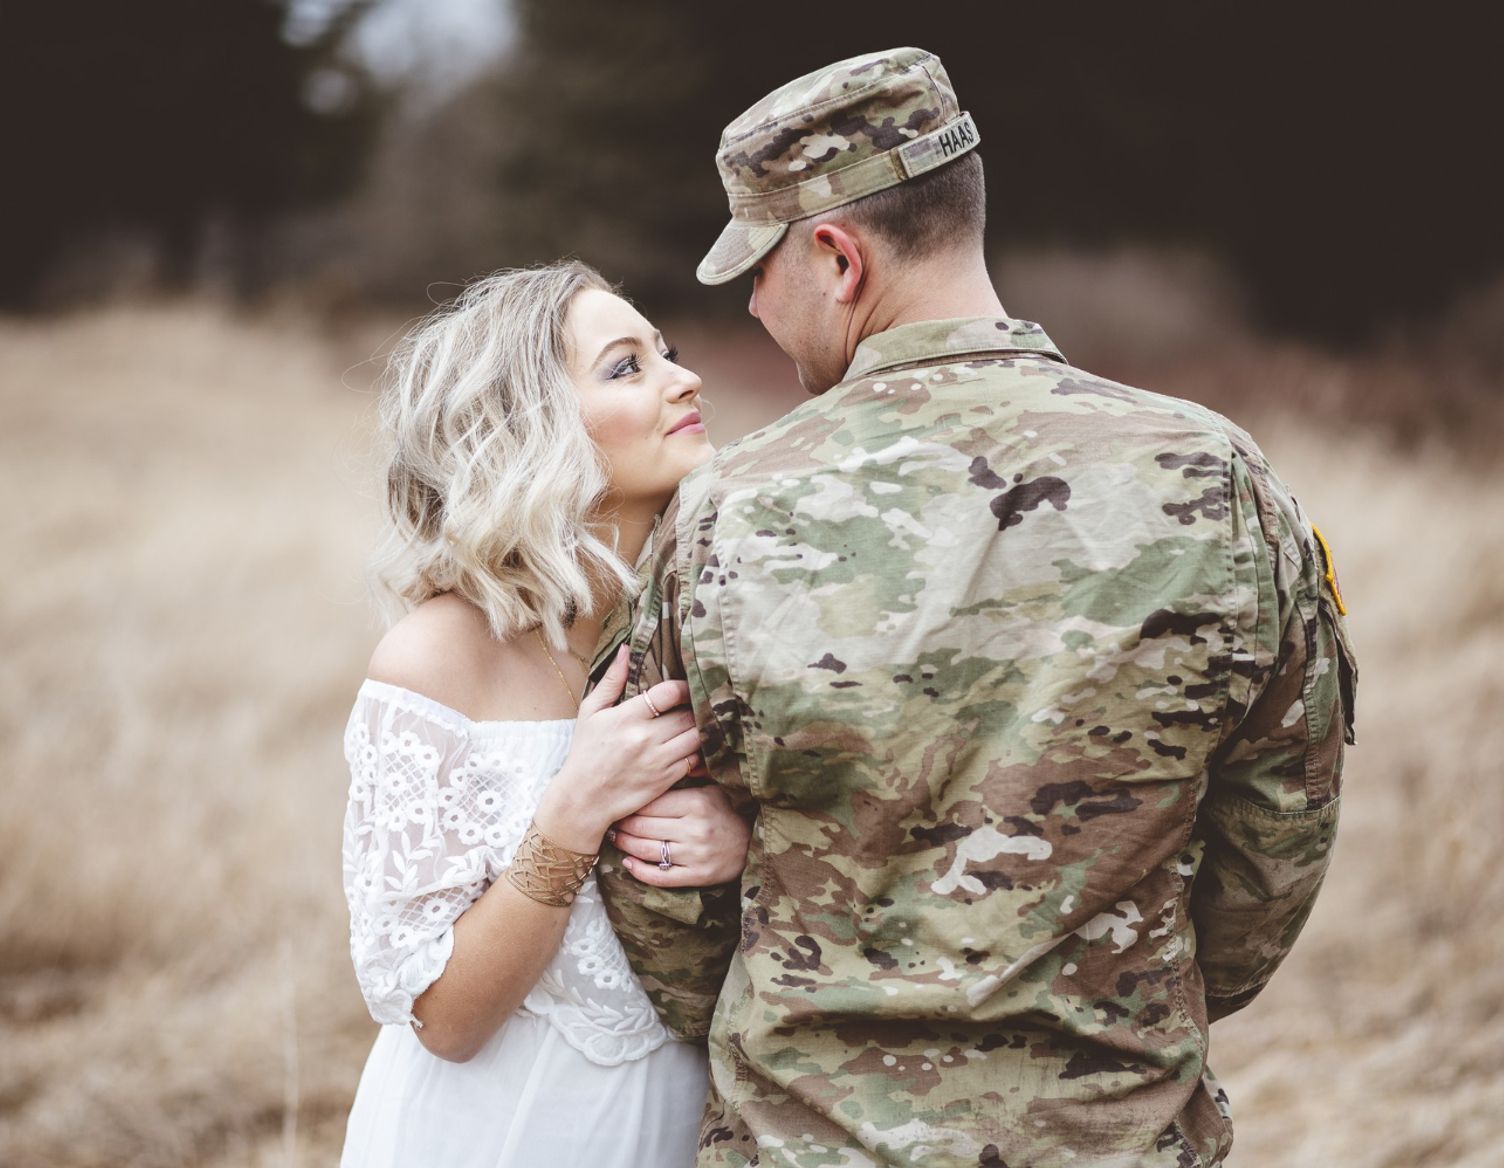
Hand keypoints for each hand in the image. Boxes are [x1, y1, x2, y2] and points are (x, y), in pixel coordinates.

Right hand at [535, 646, 699, 850]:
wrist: (583, 799)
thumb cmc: (585, 752)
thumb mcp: (590, 712)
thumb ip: (610, 681)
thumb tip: (626, 650)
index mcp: (627, 717)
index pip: (669, 692)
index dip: (683, 687)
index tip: (684, 688)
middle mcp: (645, 738)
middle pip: (688, 714)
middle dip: (694, 707)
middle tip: (696, 705)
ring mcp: (658, 760)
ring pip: (696, 736)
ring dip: (700, 728)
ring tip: (697, 724)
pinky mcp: (666, 779)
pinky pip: (695, 760)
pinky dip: (698, 751)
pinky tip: (693, 746)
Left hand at [610, 782, 750, 887]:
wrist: (755, 843)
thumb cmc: (728, 811)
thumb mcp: (712, 788)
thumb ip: (687, 777)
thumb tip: (660, 761)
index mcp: (696, 802)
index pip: (650, 803)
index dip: (630, 803)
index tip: (618, 801)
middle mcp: (694, 829)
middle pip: (642, 826)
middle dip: (621, 824)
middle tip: (610, 820)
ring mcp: (695, 855)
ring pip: (646, 850)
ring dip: (624, 845)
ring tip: (614, 838)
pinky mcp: (698, 876)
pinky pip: (660, 876)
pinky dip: (639, 871)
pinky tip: (628, 863)